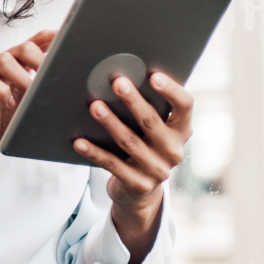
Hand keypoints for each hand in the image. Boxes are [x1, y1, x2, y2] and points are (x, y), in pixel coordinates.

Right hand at [0, 30, 54, 199]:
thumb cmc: (6, 122)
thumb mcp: (31, 105)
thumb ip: (45, 91)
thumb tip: (74, 88)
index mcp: (17, 65)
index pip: (35, 42)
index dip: (52, 38)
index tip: (69, 40)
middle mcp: (0, 66)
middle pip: (22, 48)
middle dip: (40, 59)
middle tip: (51, 76)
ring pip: (3, 59)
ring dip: (22, 76)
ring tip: (30, 92)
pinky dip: (2, 90)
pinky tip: (10, 103)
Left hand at [74, 71, 194, 263]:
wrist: (139, 190)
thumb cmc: (143, 144)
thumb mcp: (153, 128)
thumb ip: (150, 106)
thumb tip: (125, 74)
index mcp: (182, 130)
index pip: (184, 106)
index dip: (171, 90)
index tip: (153, 75)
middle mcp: (173, 150)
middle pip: (152, 122)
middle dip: (133, 101)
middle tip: (116, 82)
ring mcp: (157, 170)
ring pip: (130, 142)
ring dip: (111, 122)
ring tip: (94, 106)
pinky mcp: (138, 184)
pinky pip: (112, 165)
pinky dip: (94, 152)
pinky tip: (79, 141)